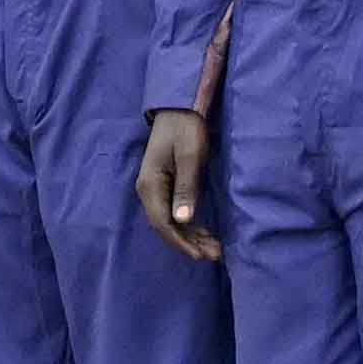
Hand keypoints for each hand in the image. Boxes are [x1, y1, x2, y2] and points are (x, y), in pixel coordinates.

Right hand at [137, 99, 219, 260]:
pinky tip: (203, 233)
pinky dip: (188, 225)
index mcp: (151, 185)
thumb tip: (182, 221)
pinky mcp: (164, 186)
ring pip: (170, 222)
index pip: (163, 224)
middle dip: (189, 243)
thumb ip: (186, 189)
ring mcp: (155, 189)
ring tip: (213, 249)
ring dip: (190, 237)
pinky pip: (173, 213)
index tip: (201, 255)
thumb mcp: (190, 157)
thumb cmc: (186, 129)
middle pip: (166, 227)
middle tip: (214, 255)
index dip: (182, 242)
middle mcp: (148, 191)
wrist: (179, 107)